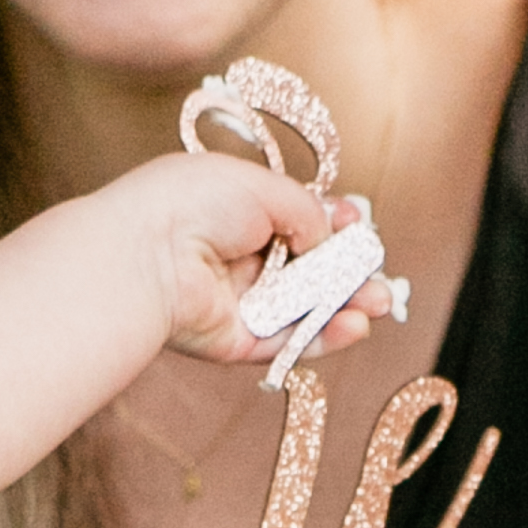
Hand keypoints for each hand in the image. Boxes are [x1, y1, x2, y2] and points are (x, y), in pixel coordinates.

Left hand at [102, 151, 399, 372]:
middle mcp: (239, 256)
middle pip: (308, 268)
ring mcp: (239, 301)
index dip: (332, 222)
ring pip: (305, 308)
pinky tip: (355, 325)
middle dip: (349, 270)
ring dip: (347, 304)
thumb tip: (330, 233)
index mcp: (238, 210)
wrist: (147, 253)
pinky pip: (288, 341)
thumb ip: (306, 210)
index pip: (296, 219)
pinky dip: (324, 336)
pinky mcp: (237, 340)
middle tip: (378, 272)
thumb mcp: (261, 186)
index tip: (358, 219)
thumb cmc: (192, 203)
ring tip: (380, 302)